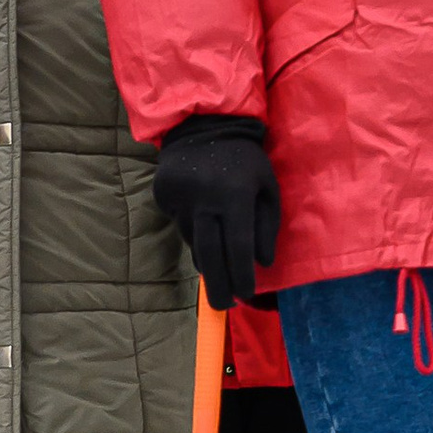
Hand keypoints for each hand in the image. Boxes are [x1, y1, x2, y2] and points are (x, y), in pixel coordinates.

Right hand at [152, 115, 280, 307]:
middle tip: (225, 307)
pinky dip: (194, 233)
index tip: (246, 296)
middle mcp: (205, 200)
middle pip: (210, 256)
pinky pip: (181, 226)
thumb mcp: (267, 186)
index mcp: (236, 195)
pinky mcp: (164, 198)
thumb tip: (263, 263)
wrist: (203, 125)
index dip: (242, 276)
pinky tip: (203, 223)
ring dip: (208, 256)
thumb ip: (267, 225)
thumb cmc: (245, 159)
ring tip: (219, 263)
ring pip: (194, 243)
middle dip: (219, 287)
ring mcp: (180, 200)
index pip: (238, 247)